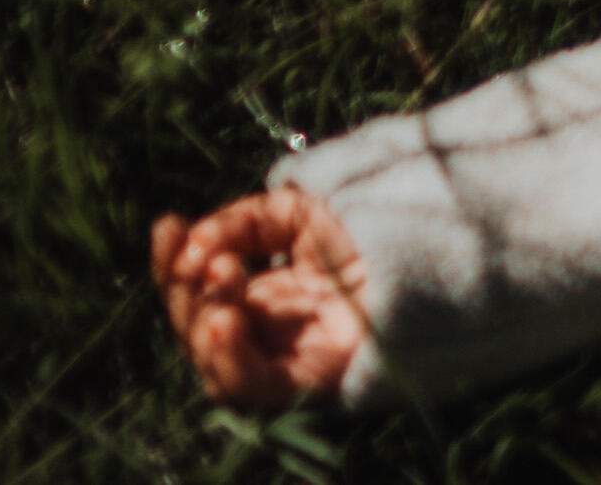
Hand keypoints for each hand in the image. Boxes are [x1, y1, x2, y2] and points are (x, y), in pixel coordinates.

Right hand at [151, 189, 368, 413]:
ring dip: (202, 319)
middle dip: (187, 289)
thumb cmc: (370, 228)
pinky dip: (228, 359)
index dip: (171, 260)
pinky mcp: (306, 384)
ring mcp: (281, 359)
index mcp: (258, 294)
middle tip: (210, 257)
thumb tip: (192, 248)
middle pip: (196, 325)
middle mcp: (263, 332)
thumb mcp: (297, 211)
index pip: (195, 289)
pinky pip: (252, 388)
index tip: (167, 224)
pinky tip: (223, 321)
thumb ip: (241, 223)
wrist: (434, 244)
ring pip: (213, 360)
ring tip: (223, 276)